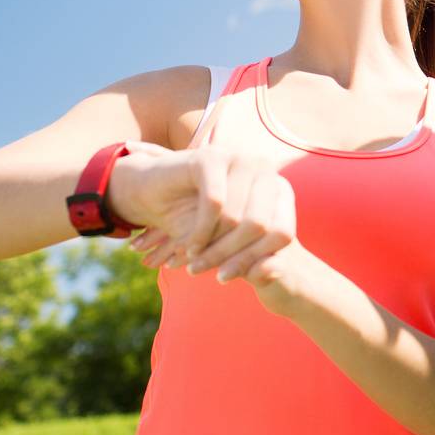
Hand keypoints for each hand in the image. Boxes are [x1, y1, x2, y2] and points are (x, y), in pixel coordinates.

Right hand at [115, 145, 298, 280]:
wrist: (153, 191)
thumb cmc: (199, 220)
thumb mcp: (229, 244)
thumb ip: (255, 260)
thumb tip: (273, 271)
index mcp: (279, 189)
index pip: (282, 232)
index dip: (257, 259)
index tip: (229, 276)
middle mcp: (265, 170)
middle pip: (261, 227)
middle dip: (231, 256)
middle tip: (204, 272)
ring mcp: (239, 160)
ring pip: (236, 219)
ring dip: (212, 248)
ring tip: (195, 261)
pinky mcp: (212, 158)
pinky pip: (214, 205)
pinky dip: (199, 232)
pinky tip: (189, 246)